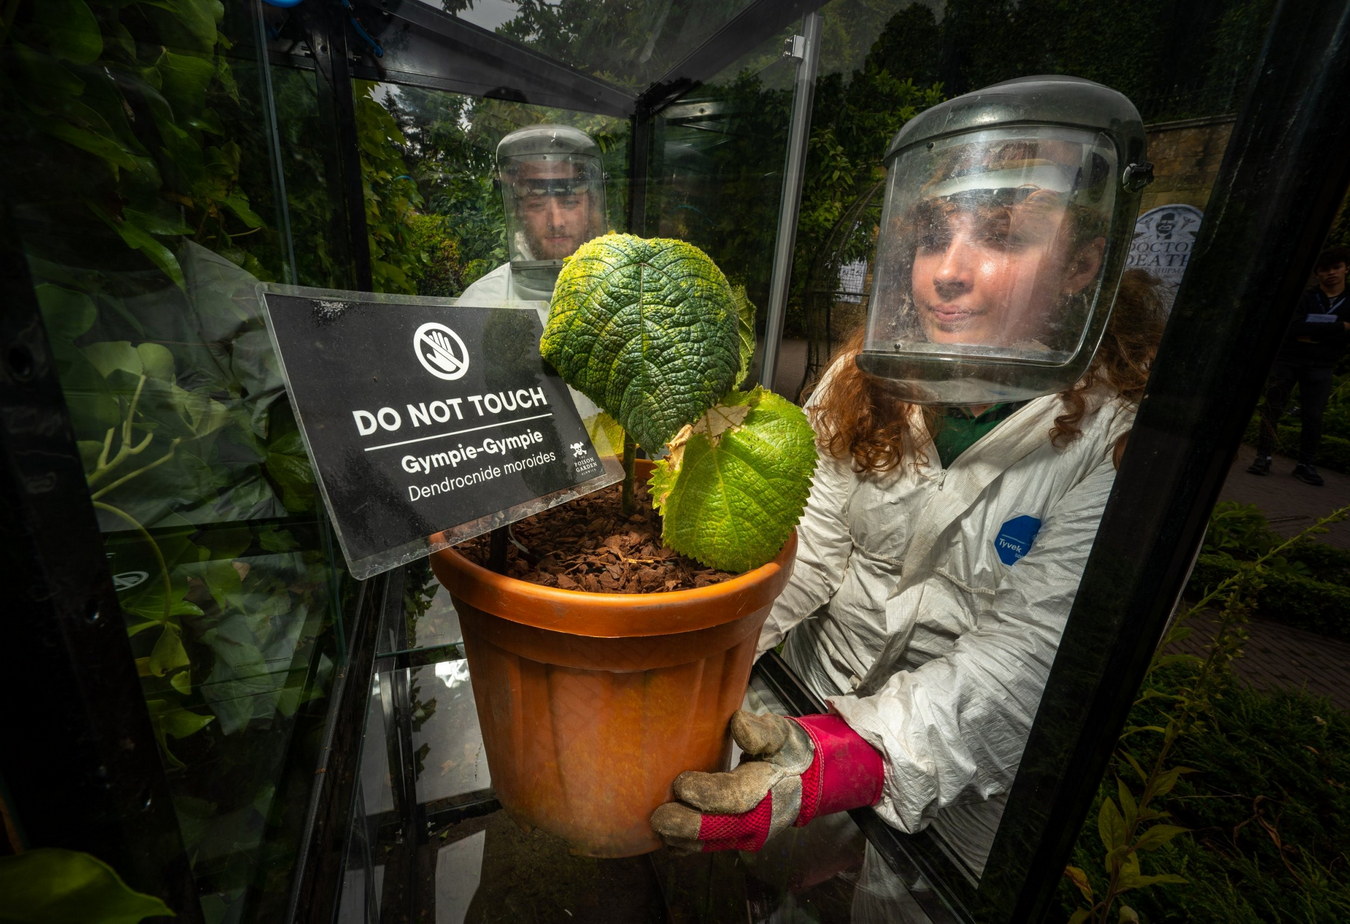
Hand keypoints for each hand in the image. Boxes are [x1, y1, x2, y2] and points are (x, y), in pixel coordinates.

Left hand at [650, 710, 883, 851]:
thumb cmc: (785, 751)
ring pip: (714, 843)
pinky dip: (689, 846)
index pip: (736, 795)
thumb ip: (762, 731)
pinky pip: (712, 846)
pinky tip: (668, 841)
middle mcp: (761, 818)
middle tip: (660, 818)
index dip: (708, 794)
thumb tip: (739, 726)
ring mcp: (749, 833)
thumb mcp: (780, 734)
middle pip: (723, 827)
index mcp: (770, 788)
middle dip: (690, 826)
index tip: (680, 783)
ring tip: (659, 830)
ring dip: (685, 840)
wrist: (804, 779)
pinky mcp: (738, 838)